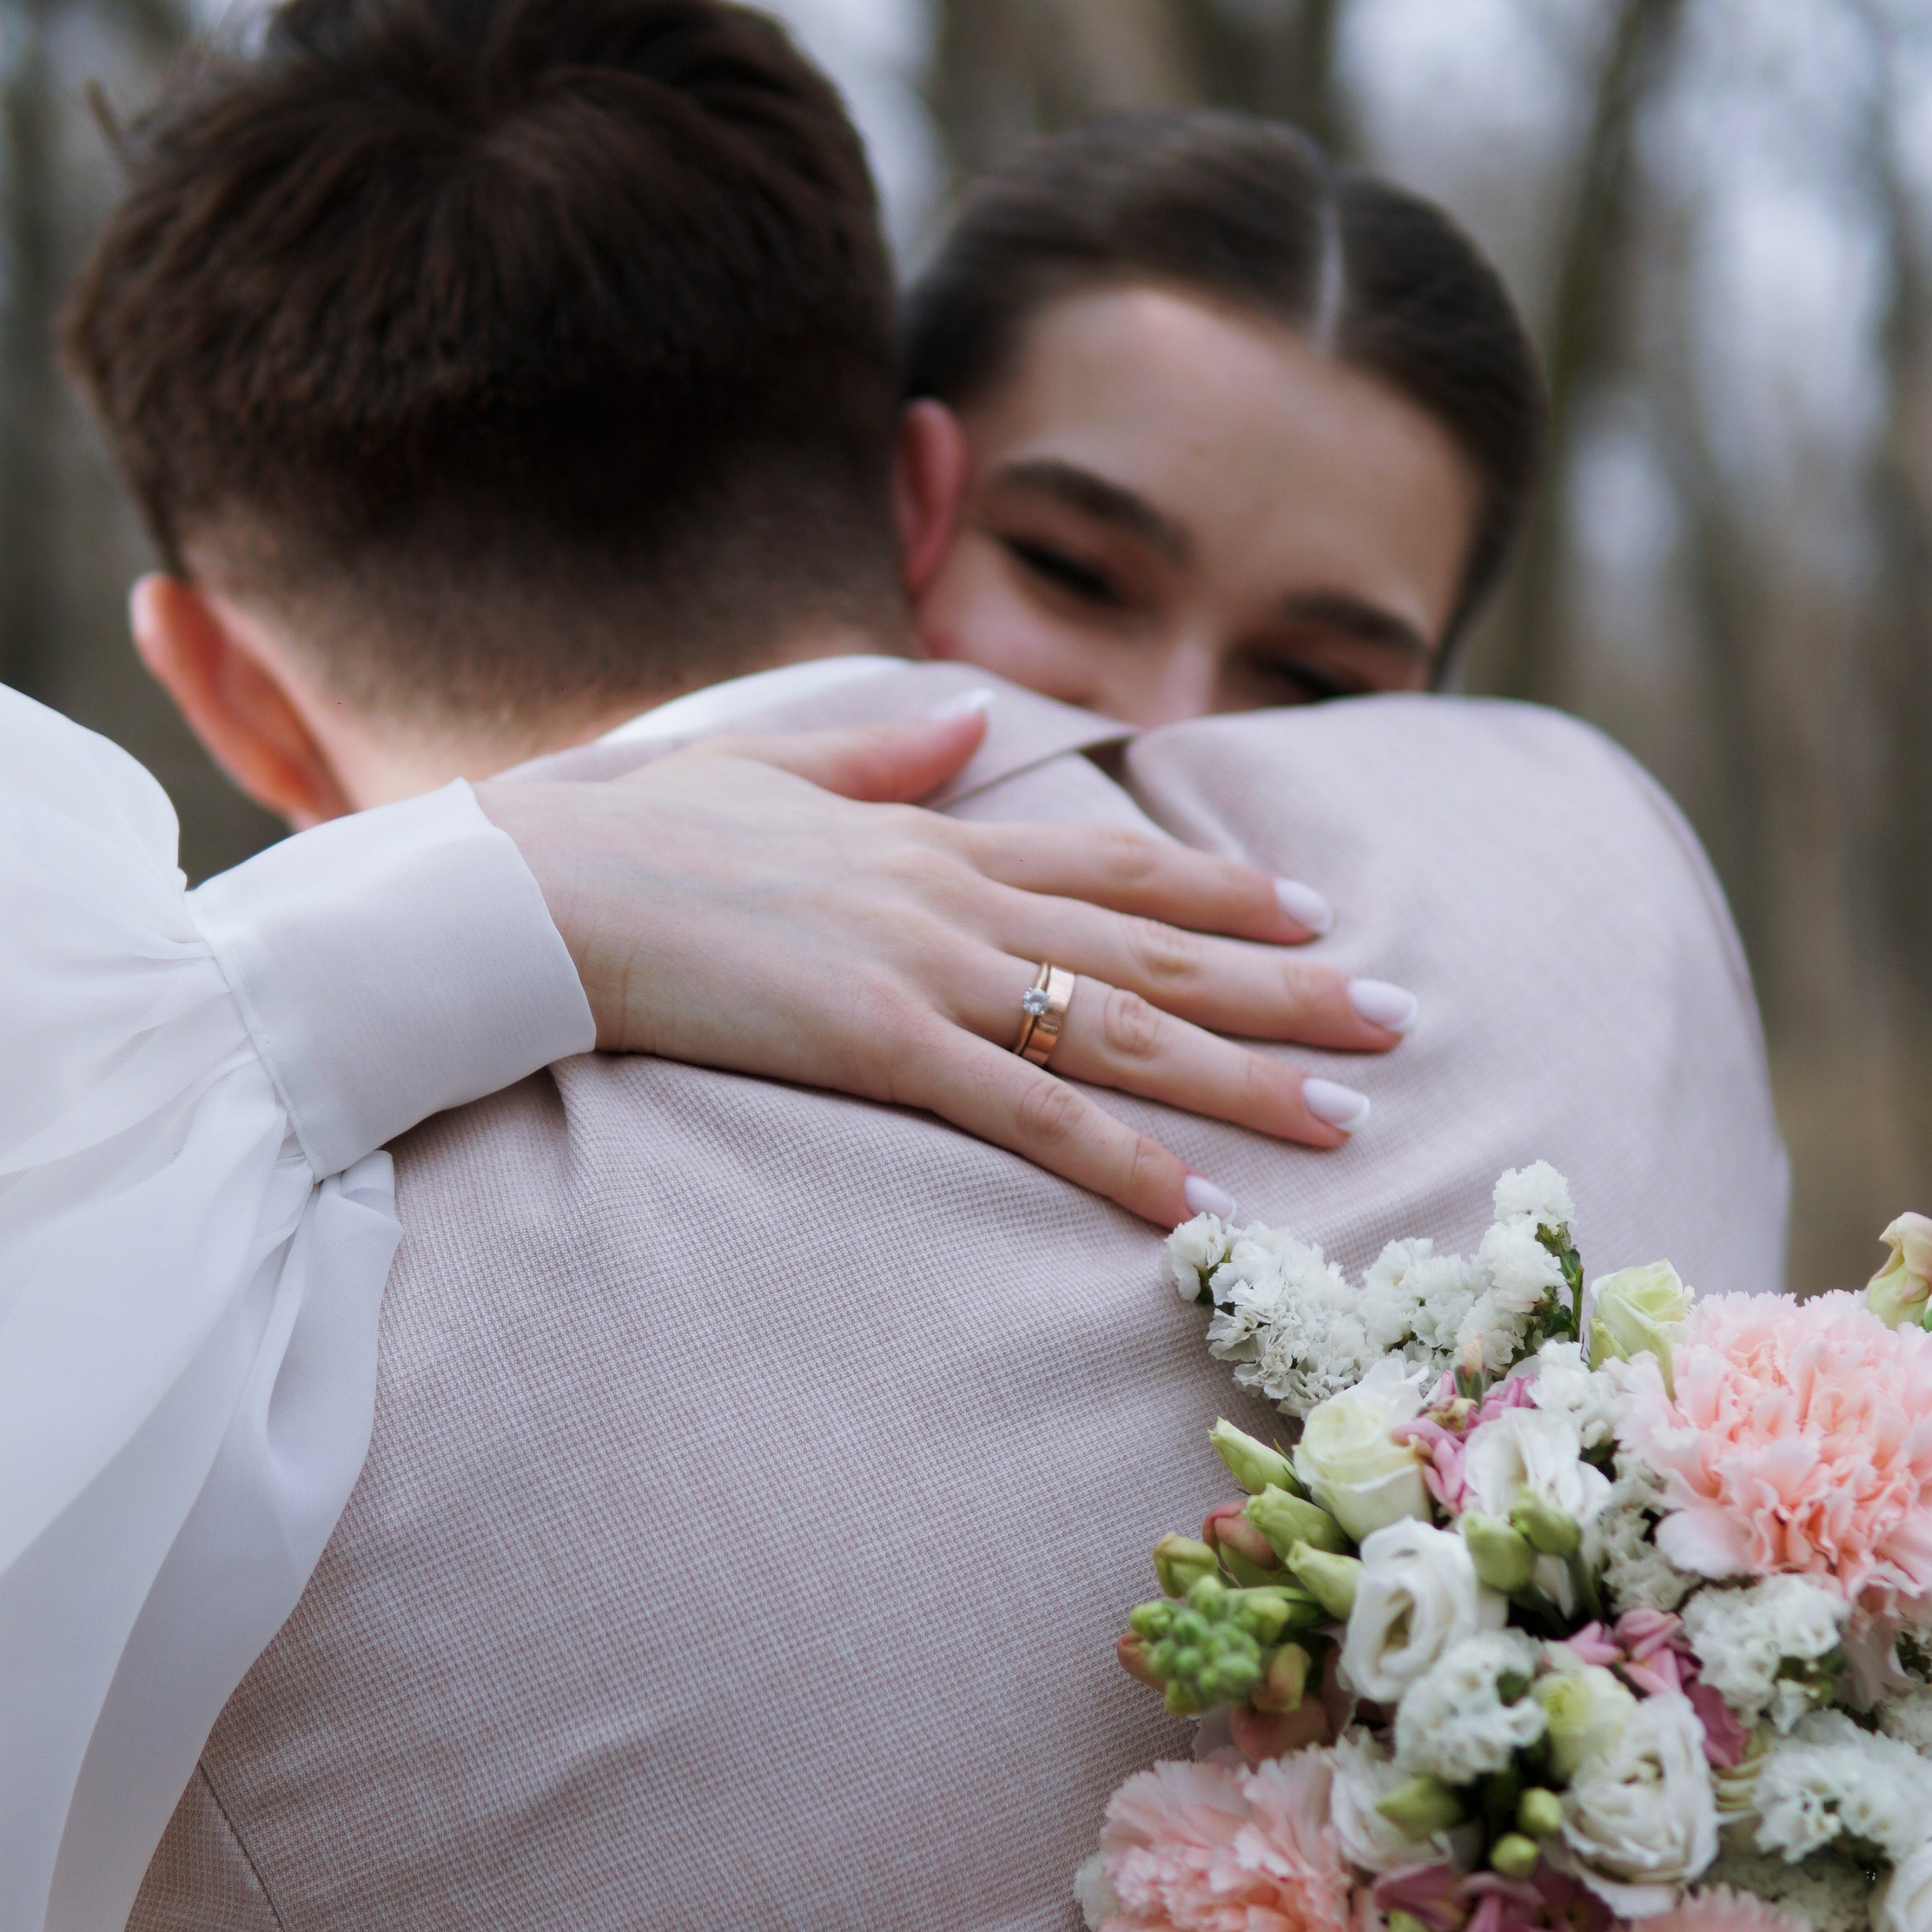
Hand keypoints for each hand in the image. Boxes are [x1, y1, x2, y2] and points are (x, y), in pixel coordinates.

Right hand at [477, 708, 1413, 1226]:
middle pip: (1156, 947)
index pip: (1111, 866)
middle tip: (1398, 1020)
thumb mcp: (761, 765)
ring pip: (1121, 1029)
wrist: (533, 885)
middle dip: (1286, 990)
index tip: (1315, 916)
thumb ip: (872, 755)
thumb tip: (955, 722)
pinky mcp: (876, 1044)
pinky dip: (1116, 1163)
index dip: (1222, 893)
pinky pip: (1024, 1115)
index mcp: (926, 836)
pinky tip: (1194, 1209)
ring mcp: (922, 970)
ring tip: (1345, 1120)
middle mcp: (951, 896)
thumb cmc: (623, 833)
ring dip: (1242, 1082)